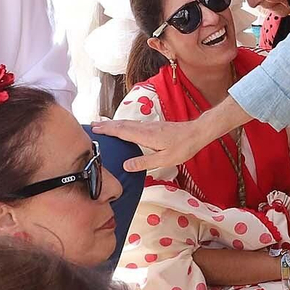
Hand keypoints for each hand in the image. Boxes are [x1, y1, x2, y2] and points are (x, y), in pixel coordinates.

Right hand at [96, 102, 245, 172]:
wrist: (197, 133)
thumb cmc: (183, 148)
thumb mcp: (164, 160)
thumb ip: (145, 162)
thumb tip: (125, 165)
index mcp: (146, 136)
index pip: (122, 132)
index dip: (108, 130)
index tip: (94, 129)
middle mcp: (146, 128)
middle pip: (122, 125)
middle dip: (107, 125)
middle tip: (92, 124)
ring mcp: (150, 126)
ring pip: (128, 123)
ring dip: (114, 123)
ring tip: (103, 124)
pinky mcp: (154, 126)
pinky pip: (134, 124)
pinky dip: (124, 124)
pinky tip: (124, 127)